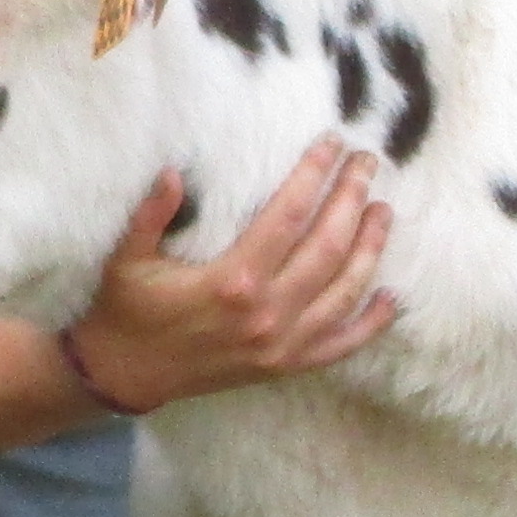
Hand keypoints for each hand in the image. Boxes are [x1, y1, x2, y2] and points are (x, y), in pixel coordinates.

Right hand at [60, 141, 397, 411]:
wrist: (126, 373)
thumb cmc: (127, 308)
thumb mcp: (128, 256)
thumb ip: (152, 213)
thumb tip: (174, 170)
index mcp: (232, 280)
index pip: (289, 215)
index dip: (315, 174)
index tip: (331, 144)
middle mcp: (267, 312)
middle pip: (328, 246)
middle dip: (353, 199)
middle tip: (367, 164)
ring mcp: (282, 344)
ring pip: (345, 290)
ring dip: (370, 248)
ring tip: (384, 211)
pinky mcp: (285, 365)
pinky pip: (341, 345)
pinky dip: (371, 323)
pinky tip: (391, 296)